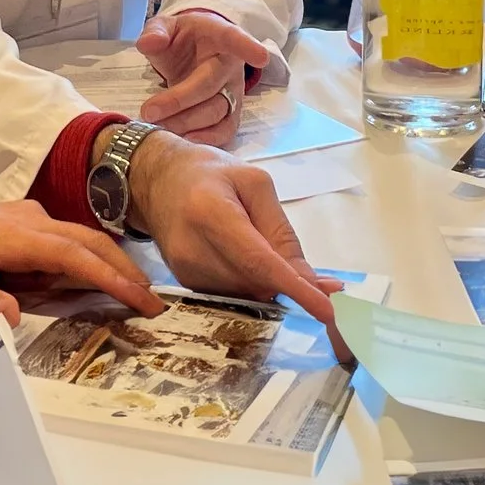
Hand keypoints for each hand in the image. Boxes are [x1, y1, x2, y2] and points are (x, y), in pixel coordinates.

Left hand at [0, 199, 164, 327]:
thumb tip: (14, 317)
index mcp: (10, 236)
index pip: (70, 254)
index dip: (107, 276)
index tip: (137, 297)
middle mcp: (28, 222)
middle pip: (88, 242)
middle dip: (124, 270)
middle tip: (153, 302)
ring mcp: (29, 220)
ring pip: (83, 239)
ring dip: (113, 264)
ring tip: (140, 295)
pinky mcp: (27, 226)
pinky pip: (68, 243)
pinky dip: (93, 260)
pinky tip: (107, 281)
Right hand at [126, 131, 348, 360]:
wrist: (157, 180)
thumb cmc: (210, 173)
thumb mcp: (254, 183)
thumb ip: (281, 231)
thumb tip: (309, 280)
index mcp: (210, 213)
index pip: (259, 261)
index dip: (295, 288)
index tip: (327, 310)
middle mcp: (192, 250)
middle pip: (256, 282)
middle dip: (292, 285)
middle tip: (325, 283)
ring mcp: (184, 272)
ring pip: (248, 294)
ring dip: (272, 285)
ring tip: (276, 257)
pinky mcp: (185, 284)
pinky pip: (233, 294)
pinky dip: (253, 285)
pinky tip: (254, 264)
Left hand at [134, 9, 269, 144]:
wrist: (192, 52)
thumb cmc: (182, 38)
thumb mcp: (166, 26)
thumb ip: (156, 31)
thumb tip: (149, 42)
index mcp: (219, 36)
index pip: (234, 38)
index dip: (247, 47)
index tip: (260, 57)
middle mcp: (231, 65)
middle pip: (210, 84)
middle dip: (179, 100)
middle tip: (149, 111)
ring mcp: (234, 91)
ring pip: (216, 111)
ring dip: (186, 122)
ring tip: (158, 126)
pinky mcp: (230, 113)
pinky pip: (224, 130)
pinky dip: (206, 139)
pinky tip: (184, 141)